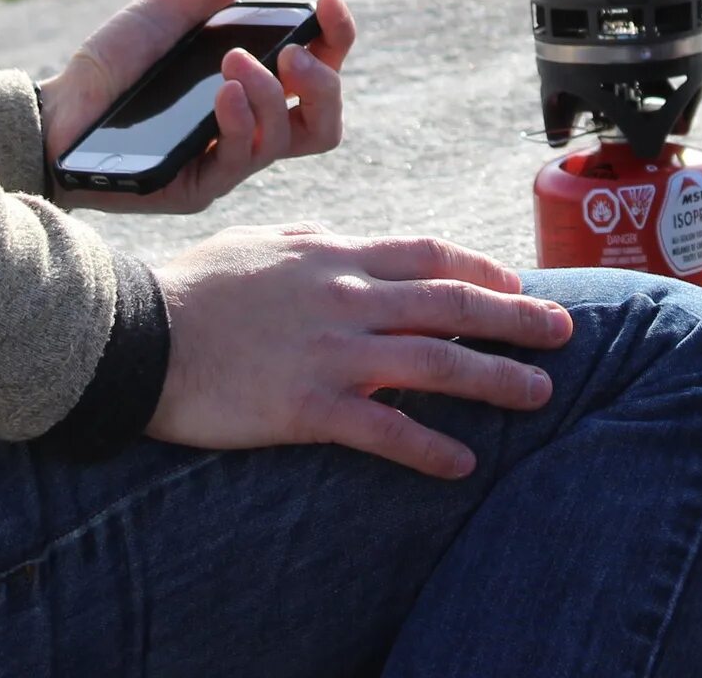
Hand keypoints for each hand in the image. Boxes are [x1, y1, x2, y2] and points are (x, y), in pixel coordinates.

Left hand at [38, 0, 354, 214]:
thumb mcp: (167, 13)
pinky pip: (241, 162)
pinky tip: (223, 92)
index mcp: (254, 84)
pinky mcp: (197, 188)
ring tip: (235, 61)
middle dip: (324, 82)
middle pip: (325, 120)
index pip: (321, 69)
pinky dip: (240, 120)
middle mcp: (250, 125)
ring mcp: (226, 161)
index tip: (327, 1)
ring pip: (290, 141)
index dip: (337, 37)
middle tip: (291, 52)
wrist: (53, 112)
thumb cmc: (114, 65)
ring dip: (270, 93)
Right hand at [148, 225, 575, 477]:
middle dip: (516, 318)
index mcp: (335, 253)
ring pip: (436, 362)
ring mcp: (331, 351)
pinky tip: (462, 463)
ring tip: (539, 394)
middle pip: (452, 302)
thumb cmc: (193, 287)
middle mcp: (346, 296)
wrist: (136, 332)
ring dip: (496, 380)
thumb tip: (344, 237)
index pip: (428, 254)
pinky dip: (429, 447)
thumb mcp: (262, 242)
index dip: (480, 268)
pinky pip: (384, 430)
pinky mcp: (307, 406)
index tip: (516, 283)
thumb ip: (313, 241)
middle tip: (565, 331)